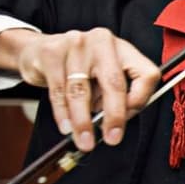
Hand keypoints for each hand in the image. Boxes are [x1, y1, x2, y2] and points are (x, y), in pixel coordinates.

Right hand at [12, 27, 160, 149]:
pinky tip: (66, 127)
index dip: (140, 100)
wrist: (39, 51)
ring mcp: (76, 43)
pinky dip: (63, 114)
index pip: (146, 75)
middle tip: (112, 139)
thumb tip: (118, 124)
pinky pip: (59, 91)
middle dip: (114, 116)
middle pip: (115, 83)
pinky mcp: (51, 52)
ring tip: (84, 141)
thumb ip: (116, 97)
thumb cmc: (80, 70)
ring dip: (83, 121)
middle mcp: (102, 42)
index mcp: (124, 49)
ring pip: (82, 90)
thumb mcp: (104, 79)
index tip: (129, 119)